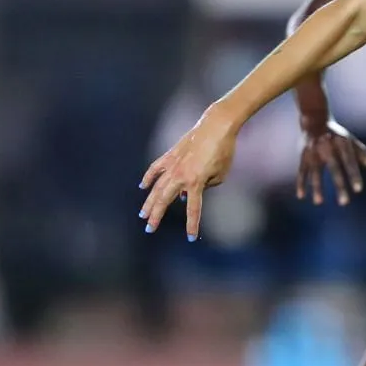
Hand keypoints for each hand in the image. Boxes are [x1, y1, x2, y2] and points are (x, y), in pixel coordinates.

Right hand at [140, 108, 238, 240]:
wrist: (216, 127)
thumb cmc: (223, 151)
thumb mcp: (220, 174)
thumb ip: (206, 186)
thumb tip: (188, 193)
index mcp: (196, 182)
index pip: (193, 208)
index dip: (192, 224)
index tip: (190, 238)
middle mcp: (181, 175)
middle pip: (165, 200)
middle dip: (156, 215)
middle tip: (149, 228)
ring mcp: (173, 164)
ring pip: (157, 187)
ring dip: (149, 201)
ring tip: (142, 214)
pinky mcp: (170, 155)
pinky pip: (156, 168)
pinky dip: (149, 177)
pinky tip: (143, 186)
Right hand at [296, 116, 365, 205]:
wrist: (314, 121)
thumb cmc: (336, 134)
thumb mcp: (350, 139)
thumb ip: (360, 151)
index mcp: (341, 143)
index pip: (349, 162)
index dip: (354, 175)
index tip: (358, 190)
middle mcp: (327, 147)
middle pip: (334, 169)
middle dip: (339, 186)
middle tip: (344, 203)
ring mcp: (313, 151)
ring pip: (315, 172)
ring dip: (317, 188)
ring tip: (319, 203)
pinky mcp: (303, 155)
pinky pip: (301, 171)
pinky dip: (301, 183)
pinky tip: (301, 196)